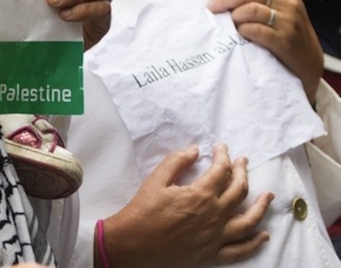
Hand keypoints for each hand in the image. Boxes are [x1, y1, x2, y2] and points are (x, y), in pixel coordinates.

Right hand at [103, 144, 270, 267]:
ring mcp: (216, 237)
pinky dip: (254, 243)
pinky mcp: (212, 254)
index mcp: (200, 195)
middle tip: (243, 162)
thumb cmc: (143, 211)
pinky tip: (263, 235)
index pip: (221, 170)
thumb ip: (176, 161)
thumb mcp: (156, 180)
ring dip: (261, 206)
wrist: (134, 244)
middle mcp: (214, 215)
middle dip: (242, 172)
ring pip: (248, 221)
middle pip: (238, 191)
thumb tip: (195, 150)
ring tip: (268, 196)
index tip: (221, 148)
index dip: (224, 156)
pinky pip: (240, 250)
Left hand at [208, 0, 322, 103]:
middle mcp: (289, 2)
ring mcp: (289, 21)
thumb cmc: (285, 32)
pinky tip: (240, 34)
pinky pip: (254, 30)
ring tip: (229, 24)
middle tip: (212, 9)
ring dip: (234, 16)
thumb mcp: (278, 8)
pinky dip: (242, 30)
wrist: (307, 62)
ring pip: (250, 9)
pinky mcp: (285, 40)